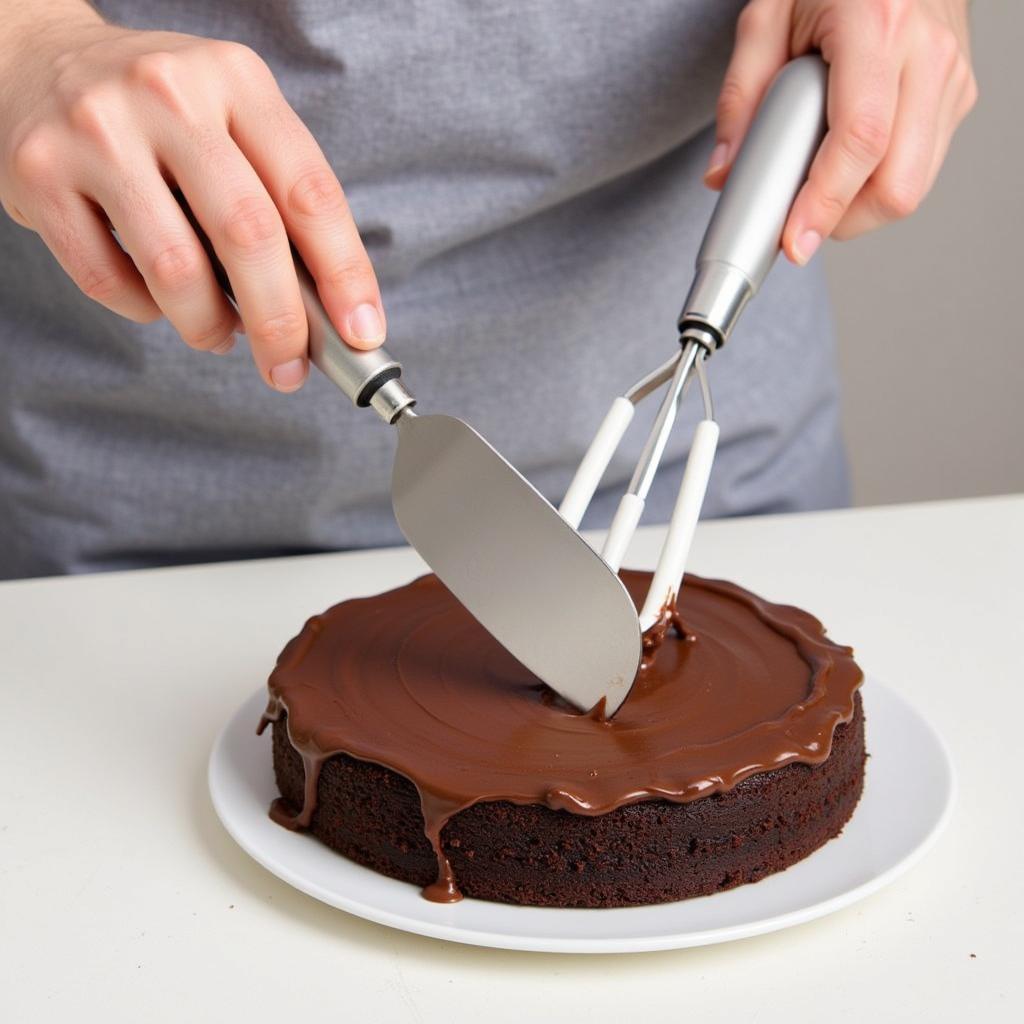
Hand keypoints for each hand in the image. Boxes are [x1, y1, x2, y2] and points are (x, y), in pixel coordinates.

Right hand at [0, 6, 385, 391]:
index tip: (361, 331)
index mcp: (237, 80)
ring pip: (177, 269)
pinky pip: (107, 280)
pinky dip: (145, 311)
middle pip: (249, 236)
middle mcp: (169, 95)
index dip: (345, 274)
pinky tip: (159, 301)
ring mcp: (99, 131)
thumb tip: (327, 310)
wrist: (40, 57)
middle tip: (289, 367)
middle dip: (280, 322)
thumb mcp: (234, 120)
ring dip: (208, 326)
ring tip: (220, 334)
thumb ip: (280, 199)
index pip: (310, 193)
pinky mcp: (40, 173)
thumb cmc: (163, 113)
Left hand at [705, 0, 976, 263]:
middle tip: (798, 216)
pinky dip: (877, 184)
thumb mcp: (767, 18)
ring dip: (859, 207)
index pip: (860, 139)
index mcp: (878, 25)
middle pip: (897, 184)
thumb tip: (724, 175)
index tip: (795, 241)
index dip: (825, 203)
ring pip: (912, 187)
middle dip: (842, 219)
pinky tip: (847, 162)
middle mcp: (927, 54)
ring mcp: (951, 77)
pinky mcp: (957, 96)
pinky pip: (920, 169)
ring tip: (820, 181)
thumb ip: (739, 98)